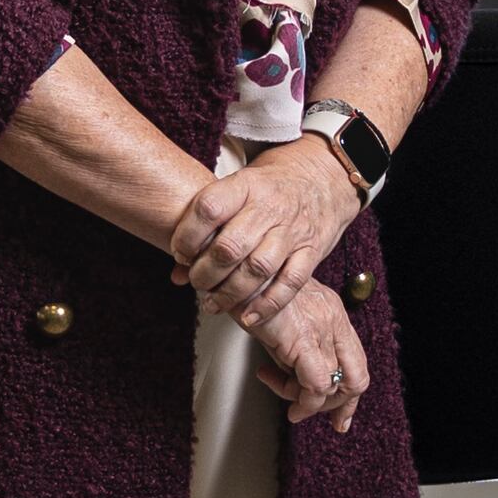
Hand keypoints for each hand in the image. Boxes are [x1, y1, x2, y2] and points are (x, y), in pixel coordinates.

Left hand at [170, 135, 360, 323]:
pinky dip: (267, 305)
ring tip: (213, 303)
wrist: (321, 180)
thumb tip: (176, 274)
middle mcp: (270, 207)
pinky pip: (290, 283)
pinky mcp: (311, 251)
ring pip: (257, 269)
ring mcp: (292, 230)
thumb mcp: (237, 191)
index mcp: (246, 185)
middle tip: (197, 282)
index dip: (187, 236)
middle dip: (205, 273)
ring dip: (230, 293)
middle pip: (230, 246)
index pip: (208, 209)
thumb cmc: (268, 191)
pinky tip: (248, 317)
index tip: (180, 252)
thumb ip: (207, 227)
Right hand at [248, 281, 371, 430]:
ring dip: (308, 402)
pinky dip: (302, 401)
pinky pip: (316, 386)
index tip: (340, 414)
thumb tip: (292, 377)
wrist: (237, 268)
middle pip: (356, 377)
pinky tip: (280, 392)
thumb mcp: (281, 317)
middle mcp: (334, 320)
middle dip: (340, 406)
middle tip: (321, 418)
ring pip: (334, 386)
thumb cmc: (250, 288)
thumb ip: (293, 346)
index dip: (348, 393)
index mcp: (332, 311)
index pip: (355, 360)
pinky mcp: (303, 341)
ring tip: (283, 394)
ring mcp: (322, 329)